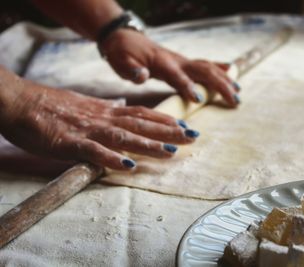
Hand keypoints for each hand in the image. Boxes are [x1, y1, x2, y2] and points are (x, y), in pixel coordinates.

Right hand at [0, 77, 198, 170]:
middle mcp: (102, 118)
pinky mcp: (69, 142)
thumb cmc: (50, 105)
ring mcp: (87, 130)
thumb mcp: (84, 106)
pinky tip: (129, 165)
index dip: (163, 120)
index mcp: (105, 111)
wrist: (20, 101)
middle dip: (167, 132)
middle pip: (140, 124)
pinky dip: (111, 158)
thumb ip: (104, 111)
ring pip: (123, 137)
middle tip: (192, 138)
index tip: (183, 126)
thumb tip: (121, 111)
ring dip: (148, 144)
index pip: (140, 114)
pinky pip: (93, 151)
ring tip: (170, 152)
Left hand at [99, 29, 240, 106]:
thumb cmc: (122, 53)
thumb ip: (131, 70)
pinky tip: (233, 75)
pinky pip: (206, 65)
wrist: (125, 37)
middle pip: (203, 71)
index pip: (177, 76)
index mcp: (161, 63)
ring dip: (225, 80)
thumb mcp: (120, 62)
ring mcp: (182, 60)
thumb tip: (142, 77)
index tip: (198, 100)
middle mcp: (176, 60)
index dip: (187, 87)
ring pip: (209, 68)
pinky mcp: (184, 63)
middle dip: (220, 86)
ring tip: (239, 94)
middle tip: (235, 101)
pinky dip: (220, 69)